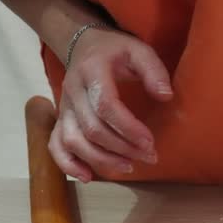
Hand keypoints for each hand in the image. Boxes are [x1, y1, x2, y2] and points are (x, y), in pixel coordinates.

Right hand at [48, 27, 172, 181]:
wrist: (83, 45)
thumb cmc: (115, 50)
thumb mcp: (138, 50)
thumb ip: (154, 70)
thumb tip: (166, 96)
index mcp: (91, 71)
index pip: (105, 105)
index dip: (128, 127)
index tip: (150, 142)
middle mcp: (73, 91)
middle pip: (92, 128)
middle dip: (123, 147)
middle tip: (150, 156)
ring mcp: (64, 107)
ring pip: (73, 141)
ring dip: (101, 159)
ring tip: (129, 166)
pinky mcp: (61, 119)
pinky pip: (56, 145)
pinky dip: (68, 164)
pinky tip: (88, 177)